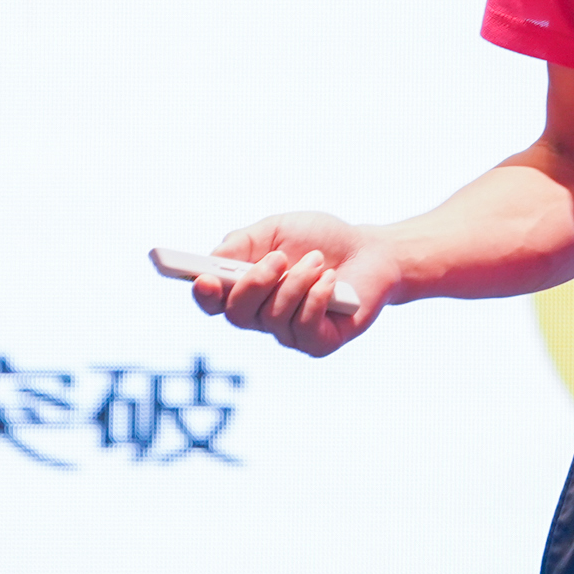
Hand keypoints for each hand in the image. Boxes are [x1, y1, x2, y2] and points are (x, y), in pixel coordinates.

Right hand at [194, 211, 400, 357]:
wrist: (369, 251)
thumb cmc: (319, 240)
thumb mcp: (277, 230)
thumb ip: (241, 243)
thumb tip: (212, 261)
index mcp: (246, 289)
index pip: (212, 302)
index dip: (204, 295)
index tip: (205, 278)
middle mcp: (262, 316)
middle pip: (237, 314)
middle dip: (256, 283)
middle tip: (278, 258)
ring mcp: (289, 333)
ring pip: (274, 317)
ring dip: (297, 282)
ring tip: (317, 260)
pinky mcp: (318, 343)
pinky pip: (305, 327)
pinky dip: (317, 296)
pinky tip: (330, 279)